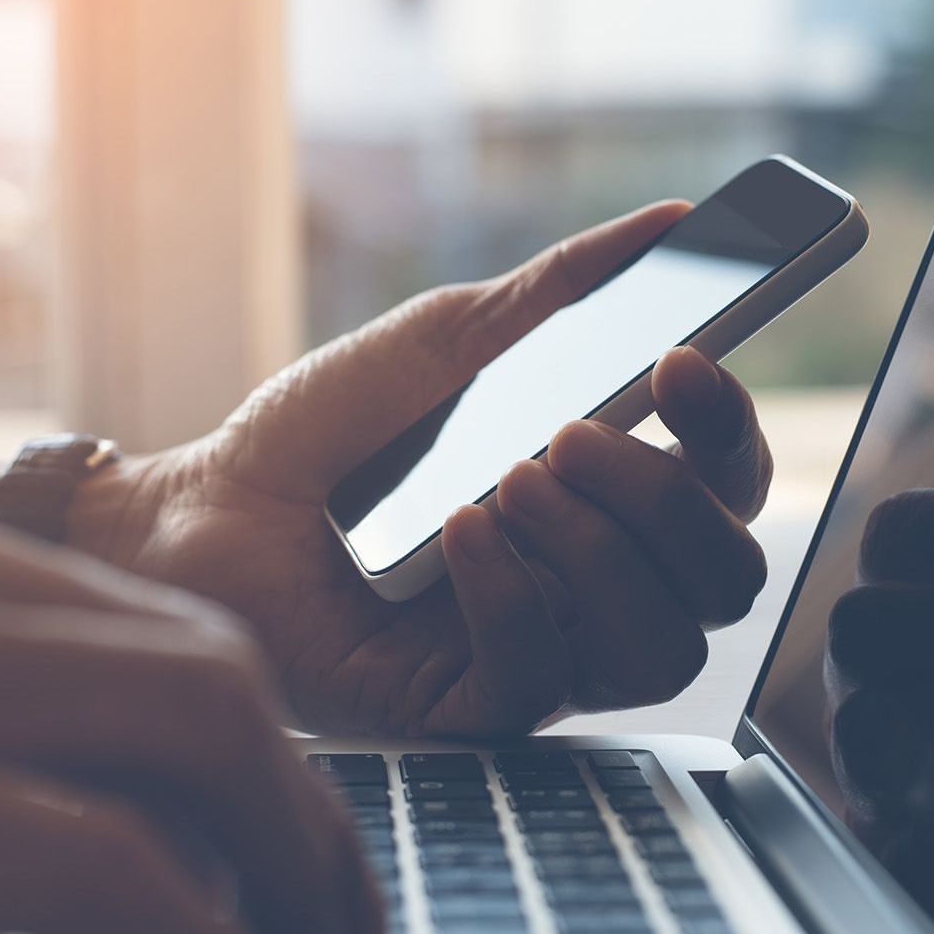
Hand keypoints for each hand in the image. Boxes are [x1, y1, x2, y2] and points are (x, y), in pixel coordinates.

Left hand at [86, 202, 773, 734]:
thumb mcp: (451, 340)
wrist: (204, 509)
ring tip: (512, 480)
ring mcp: (542, 655)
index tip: (679, 362)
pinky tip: (454, 532)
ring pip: (662, 648)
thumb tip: (677, 221)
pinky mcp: (471, 712)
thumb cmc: (328, 432)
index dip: (728, 430)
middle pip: (724, 577)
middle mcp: (595, 586)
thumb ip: (566, 291)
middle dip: (665, 499)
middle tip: (570, 433)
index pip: (730, 488)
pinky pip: (544, 682)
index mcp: (608, 502)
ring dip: (601, 554)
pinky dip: (510, 595)